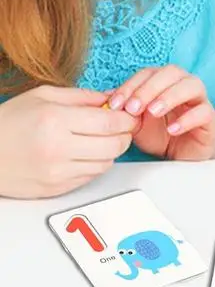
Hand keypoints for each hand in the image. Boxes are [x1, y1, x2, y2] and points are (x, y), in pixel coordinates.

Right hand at [0, 86, 136, 198]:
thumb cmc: (8, 122)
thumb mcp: (44, 96)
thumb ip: (82, 97)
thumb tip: (112, 98)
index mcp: (56, 121)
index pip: (110, 122)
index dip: (127, 118)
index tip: (130, 114)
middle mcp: (58, 149)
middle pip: (114, 145)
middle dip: (125, 135)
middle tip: (122, 127)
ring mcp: (56, 173)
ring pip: (106, 164)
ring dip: (111, 151)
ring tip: (101, 139)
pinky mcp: (54, 190)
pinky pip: (90, 177)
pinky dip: (95, 164)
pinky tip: (86, 153)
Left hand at [107, 65, 214, 160]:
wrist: (182, 152)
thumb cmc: (160, 132)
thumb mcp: (137, 122)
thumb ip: (125, 110)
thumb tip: (103, 100)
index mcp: (165, 81)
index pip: (148, 73)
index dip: (131, 85)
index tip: (114, 104)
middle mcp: (184, 84)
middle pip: (172, 72)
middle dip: (150, 88)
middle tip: (133, 108)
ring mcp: (199, 99)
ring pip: (192, 85)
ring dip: (170, 96)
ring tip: (153, 112)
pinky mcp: (209, 118)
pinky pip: (204, 112)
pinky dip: (187, 119)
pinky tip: (173, 129)